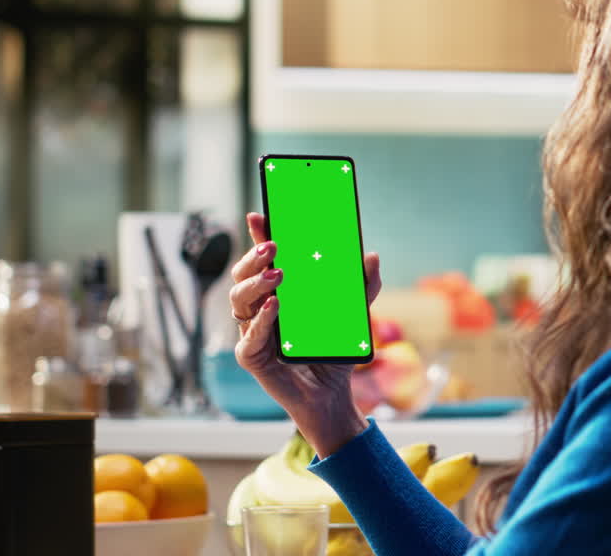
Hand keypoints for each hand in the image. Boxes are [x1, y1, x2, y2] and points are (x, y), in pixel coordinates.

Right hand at [230, 212, 383, 454]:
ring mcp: (252, 331)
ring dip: (256, 282)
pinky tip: (275, 306)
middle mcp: (259, 308)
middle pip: (242, 274)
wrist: (331, 395)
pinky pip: (250, 335)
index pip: (264, 259)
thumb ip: (363, 286)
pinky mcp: (252, 356)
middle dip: (254, 257)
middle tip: (274, 247)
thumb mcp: (354, 313)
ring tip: (279, 275)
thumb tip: (373, 255)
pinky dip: (262, 319)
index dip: (259, 236)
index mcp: (278, 292)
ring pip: (238, 299)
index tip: (260, 214)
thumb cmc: (333, 350)